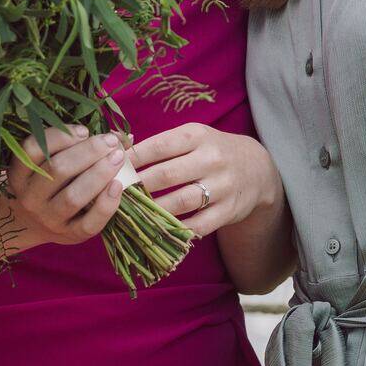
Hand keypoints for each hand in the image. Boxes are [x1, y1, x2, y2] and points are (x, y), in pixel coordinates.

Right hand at [4, 124, 128, 247]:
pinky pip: (89, 223)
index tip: (84, 131)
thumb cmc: (46, 182)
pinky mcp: (69, 235)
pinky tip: (117, 186)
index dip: (60, 136)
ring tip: (117, 158)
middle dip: (88, 151)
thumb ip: (75, 144)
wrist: (31, 222)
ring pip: (73, 197)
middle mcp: (30, 197)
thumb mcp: (47, 161)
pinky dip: (105, 205)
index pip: (33, 150)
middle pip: (58, 170)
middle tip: (109, 141)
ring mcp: (48, 219)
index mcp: (20, 173)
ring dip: (99, 174)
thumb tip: (121, 135)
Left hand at [128, 124, 281, 238]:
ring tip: (131, 214)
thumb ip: (161, 144)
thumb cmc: (211, 151)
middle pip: (167, 175)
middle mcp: (212, 159)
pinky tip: (158, 229)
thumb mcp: (193, 137)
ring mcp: (222, 186)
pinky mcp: (228, 210)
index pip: (159, 146)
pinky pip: (199, 224)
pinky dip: (177, 229)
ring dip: (152, 210)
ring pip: (181, 202)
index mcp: (197, 136)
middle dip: (137, 186)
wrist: (256, 169)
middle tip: (114, 195)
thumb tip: (120, 151)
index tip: (110, 167)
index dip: (133, 158)